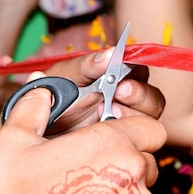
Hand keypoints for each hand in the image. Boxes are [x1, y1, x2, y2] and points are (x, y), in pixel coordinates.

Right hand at [0, 88, 166, 193]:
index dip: (135, 131)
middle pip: (147, 161)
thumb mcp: (13, 143)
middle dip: (127, 164)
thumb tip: (43, 90)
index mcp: (110, 143)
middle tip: (90, 176)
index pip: (151, 128)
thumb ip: (33, 107)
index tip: (115, 141)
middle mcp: (134, 175)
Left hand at [43, 48, 165, 135]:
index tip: (122, 81)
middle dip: (139, 96)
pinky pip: (136, 140)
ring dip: (132, 117)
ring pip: (149, 120)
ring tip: (107, 113)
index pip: (141, 69)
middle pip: (153, 97)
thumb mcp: (66, 75)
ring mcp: (127, 121)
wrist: (39, 124)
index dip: (136, 74)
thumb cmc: (52, 94)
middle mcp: (129, 97)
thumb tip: (111, 52)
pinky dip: (124, 135)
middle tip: (117, 94)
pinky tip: (102, 130)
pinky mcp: (123, 142)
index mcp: (119, 74)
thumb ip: (88, 64)